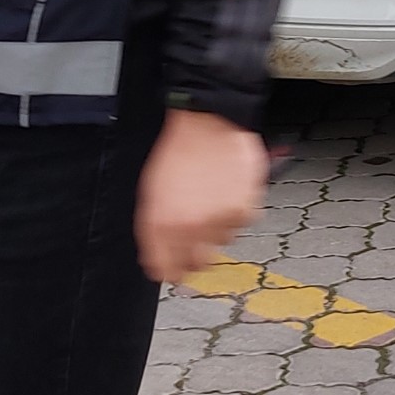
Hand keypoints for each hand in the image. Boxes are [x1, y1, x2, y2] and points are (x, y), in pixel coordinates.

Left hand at [137, 109, 268, 283]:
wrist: (208, 123)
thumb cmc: (178, 153)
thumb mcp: (151, 194)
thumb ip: (154, 230)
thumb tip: (159, 259)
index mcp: (161, 225)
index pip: (165, 270)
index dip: (169, 271)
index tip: (173, 269)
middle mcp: (190, 228)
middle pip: (197, 265)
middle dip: (195, 254)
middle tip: (196, 235)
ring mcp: (219, 221)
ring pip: (221, 243)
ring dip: (217, 228)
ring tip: (211, 199)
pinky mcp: (243, 211)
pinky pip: (240, 224)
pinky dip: (236, 212)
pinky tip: (226, 191)